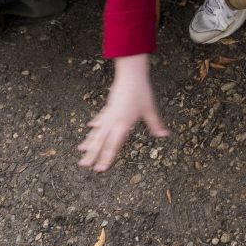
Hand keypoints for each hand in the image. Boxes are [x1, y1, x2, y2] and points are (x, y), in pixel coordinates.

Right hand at [77, 55, 165, 171]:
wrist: (130, 75)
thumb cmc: (141, 92)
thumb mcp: (150, 109)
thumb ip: (155, 124)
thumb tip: (165, 135)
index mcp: (123, 125)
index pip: (113, 146)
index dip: (106, 159)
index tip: (100, 169)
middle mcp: (113, 121)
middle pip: (100, 141)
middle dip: (92, 154)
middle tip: (83, 165)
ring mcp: (109, 114)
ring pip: (96, 131)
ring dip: (89, 141)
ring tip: (80, 150)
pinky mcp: (108, 107)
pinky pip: (100, 119)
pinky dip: (95, 124)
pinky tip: (90, 128)